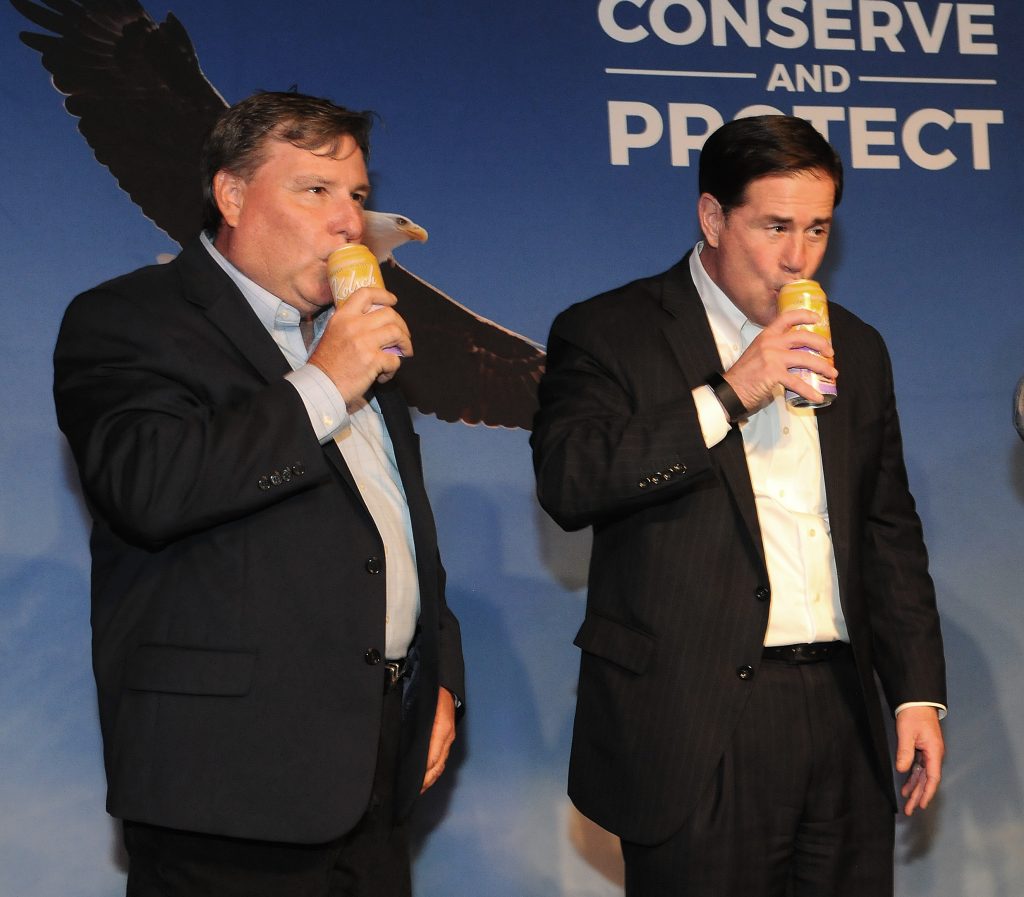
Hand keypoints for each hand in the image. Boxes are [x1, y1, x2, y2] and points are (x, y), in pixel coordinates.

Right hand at [308, 286, 412, 407]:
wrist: (321, 385)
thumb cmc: (326, 363)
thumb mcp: (333, 333)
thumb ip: (351, 324)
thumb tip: (375, 324)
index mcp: (343, 317)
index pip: (365, 294)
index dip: (383, 295)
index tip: (393, 300)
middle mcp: (354, 325)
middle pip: (389, 314)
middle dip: (402, 325)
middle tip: (403, 337)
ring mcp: (364, 342)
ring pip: (397, 333)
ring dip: (405, 344)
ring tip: (404, 352)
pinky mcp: (372, 360)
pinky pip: (394, 359)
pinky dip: (393, 368)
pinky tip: (384, 375)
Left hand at [421, 687, 456, 792]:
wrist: (445, 682)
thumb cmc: (431, 693)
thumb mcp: (420, 709)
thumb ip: (415, 728)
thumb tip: (406, 748)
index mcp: (440, 730)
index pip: (432, 759)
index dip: (422, 774)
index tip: (413, 786)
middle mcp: (447, 736)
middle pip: (438, 765)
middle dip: (426, 781)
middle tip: (414, 792)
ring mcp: (449, 737)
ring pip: (441, 763)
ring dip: (431, 778)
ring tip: (419, 788)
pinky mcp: (449, 736)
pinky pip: (442, 757)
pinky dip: (435, 769)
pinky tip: (427, 774)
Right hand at [723, 309, 836, 413]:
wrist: (730, 391)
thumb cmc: (744, 376)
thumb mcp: (758, 354)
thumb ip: (774, 352)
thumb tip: (795, 358)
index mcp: (766, 336)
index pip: (787, 317)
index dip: (805, 315)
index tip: (818, 319)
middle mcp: (770, 343)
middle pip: (803, 337)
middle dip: (821, 343)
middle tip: (830, 352)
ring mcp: (772, 357)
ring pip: (806, 358)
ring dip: (823, 367)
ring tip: (832, 373)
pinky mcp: (774, 374)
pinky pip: (798, 382)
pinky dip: (810, 391)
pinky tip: (818, 397)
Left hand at [895, 705, 944, 815]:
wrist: (917, 702)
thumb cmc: (914, 715)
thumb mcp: (907, 733)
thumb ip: (905, 751)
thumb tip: (903, 770)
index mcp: (934, 752)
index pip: (932, 777)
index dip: (927, 792)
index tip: (921, 804)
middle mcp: (934, 755)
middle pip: (927, 780)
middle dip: (918, 796)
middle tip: (910, 810)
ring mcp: (929, 753)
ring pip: (922, 776)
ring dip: (915, 789)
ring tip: (907, 802)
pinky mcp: (922, 751)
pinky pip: (918, 768)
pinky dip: (912, 778)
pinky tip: (906, 786)